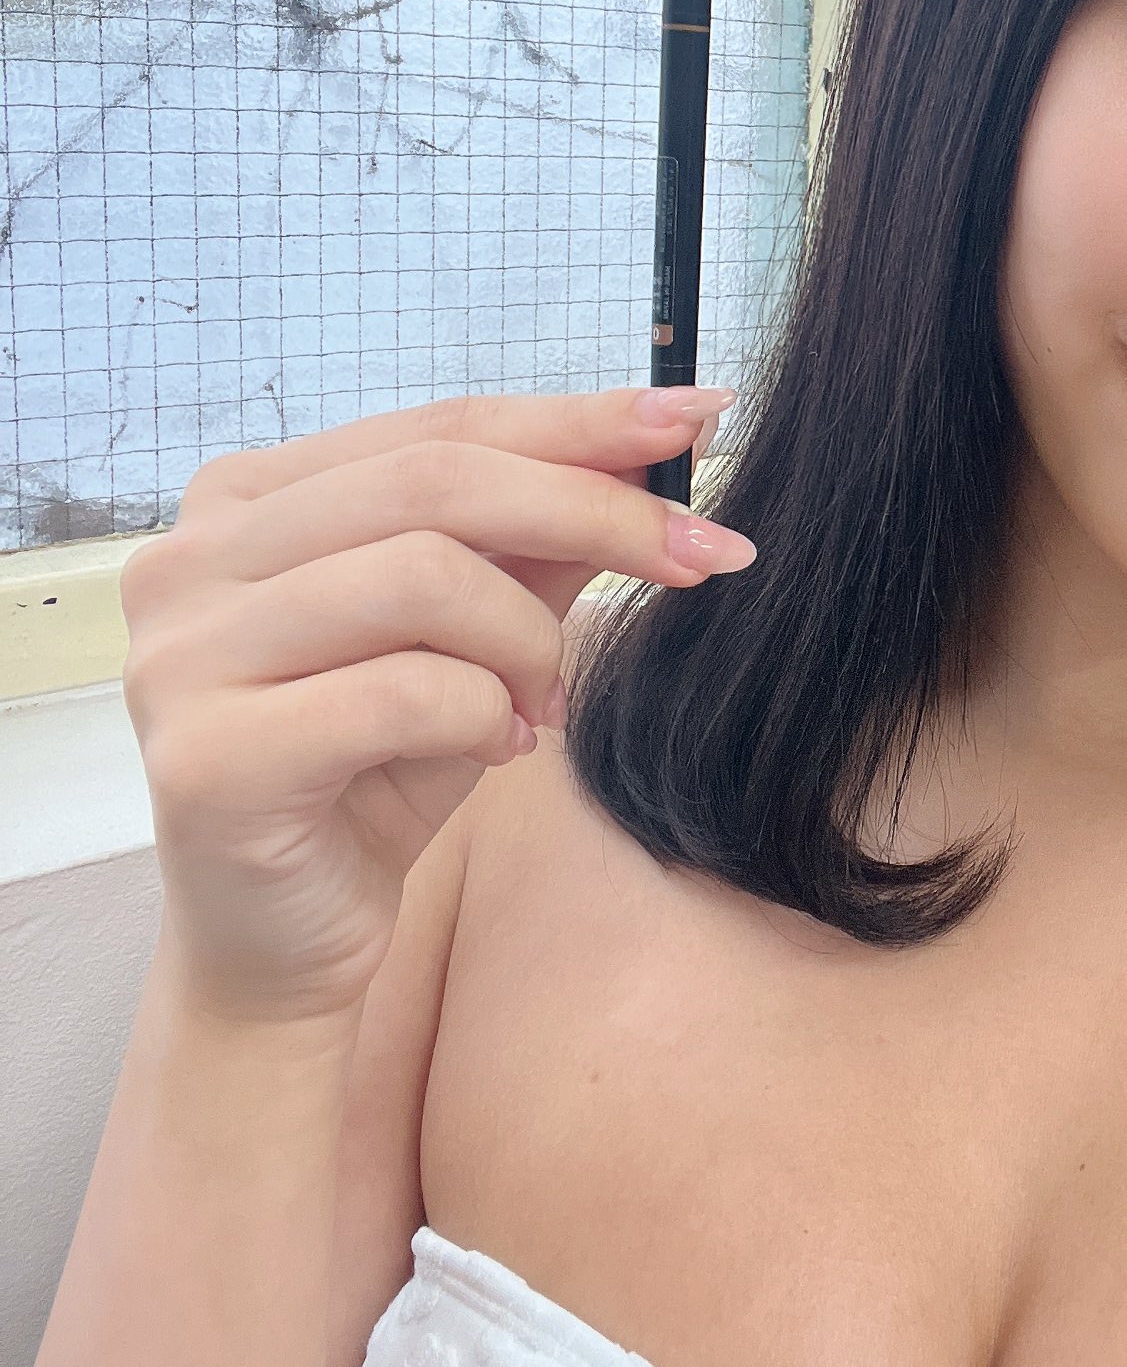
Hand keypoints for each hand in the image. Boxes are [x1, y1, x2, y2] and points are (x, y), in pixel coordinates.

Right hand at [119, 386, 752, 1023]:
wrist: (286, 944)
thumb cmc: (375, 774)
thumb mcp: (477, 636)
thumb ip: (539, 541)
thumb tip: (656, 449)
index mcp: (246, 502)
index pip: (438, 426)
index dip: (578, 423)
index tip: (700, 422)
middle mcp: (191, 560)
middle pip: (435, 482)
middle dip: (595, 511)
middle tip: (704, 558)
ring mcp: (182, 656)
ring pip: (422, 577)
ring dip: (527, 640)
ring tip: (545, 703)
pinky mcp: (208, 757)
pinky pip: (401, 692)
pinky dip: (483, 716)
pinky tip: (499, 748)